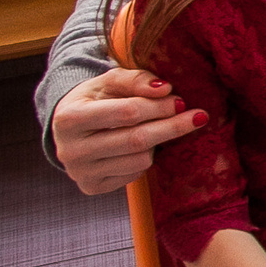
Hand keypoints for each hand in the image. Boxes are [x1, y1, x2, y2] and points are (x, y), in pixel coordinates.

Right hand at [51, 69, 205, 194]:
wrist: (68, 130)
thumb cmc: (93, 100)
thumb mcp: (107, 82)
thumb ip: (135, 79)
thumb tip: (165, 89)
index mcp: (69, 118)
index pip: (127, 113)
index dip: (159, 107)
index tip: (181, 101)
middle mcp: (70, 150)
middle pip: (137, 140)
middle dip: (172, 126)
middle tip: (197, 116)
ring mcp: (81, 173)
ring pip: (140, 159)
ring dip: (158, 142)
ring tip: (157, 128)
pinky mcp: (93, 187)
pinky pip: (135, 173)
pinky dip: (146, 158)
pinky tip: (141, 146)